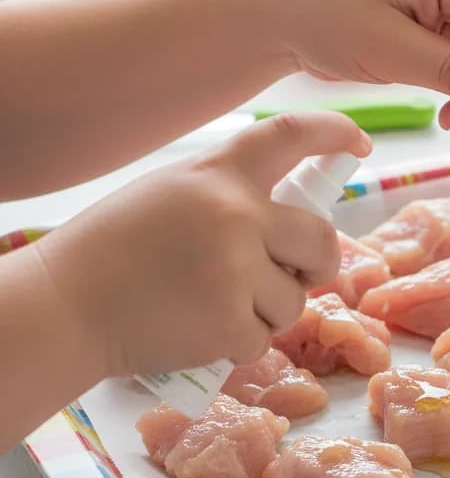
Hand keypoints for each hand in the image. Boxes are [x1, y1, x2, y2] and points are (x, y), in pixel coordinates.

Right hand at [34, 111, 371, 377]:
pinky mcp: (230, 323)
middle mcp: (235, 214)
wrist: (63, 307)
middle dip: (319, 263)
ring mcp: (236, 270)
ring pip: (295, 299)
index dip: (332, 133)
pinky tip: (196, 330)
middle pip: (322, 238)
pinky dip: (239, 343)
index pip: (289, 136)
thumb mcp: (171, 196)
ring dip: (267, 310)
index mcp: (216, 175)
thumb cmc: (113, 252)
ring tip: (212, 304)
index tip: (358, 143)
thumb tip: (293, 223)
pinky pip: (265, 339)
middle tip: (300, 274)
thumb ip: (230, 199)